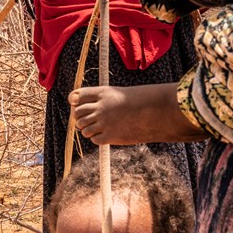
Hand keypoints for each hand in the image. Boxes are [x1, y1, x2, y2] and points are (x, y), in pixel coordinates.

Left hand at [69, 83, 208, 144]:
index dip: (75, 101)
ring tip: (99, 128)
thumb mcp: (119, 95)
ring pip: (83, 128)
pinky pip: (94, 139)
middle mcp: (100, 107)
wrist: (157, 112)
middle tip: (88, 120)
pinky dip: (97, 138)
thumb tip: (83, 109)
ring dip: (88, 130)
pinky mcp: (110, 136)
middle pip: (77, 114)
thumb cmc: (140, 102)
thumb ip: (102, 100)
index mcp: (103, 93)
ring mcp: (104, 122)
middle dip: (80, 118)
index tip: (76, 104)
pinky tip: (107, 135)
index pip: (77, 95)